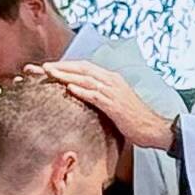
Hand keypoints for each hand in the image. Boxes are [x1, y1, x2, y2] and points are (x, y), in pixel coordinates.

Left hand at [39, 56, 177, 154]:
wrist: (152, 128)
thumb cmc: (133, 118)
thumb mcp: (115, 102)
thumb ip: (99, 96)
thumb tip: (81, 95)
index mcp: (111, 79)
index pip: (84, 67)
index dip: (65, 65)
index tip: (48, 67)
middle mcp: (112, 81)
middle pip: (82, 68)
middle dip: (61, 66)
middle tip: (42, 66)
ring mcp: (114, 92)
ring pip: (86, 78)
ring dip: (66, 75)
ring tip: (49, 73)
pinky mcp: (115, 105)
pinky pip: (96, 95)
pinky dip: (82, 90)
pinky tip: (70, 88)